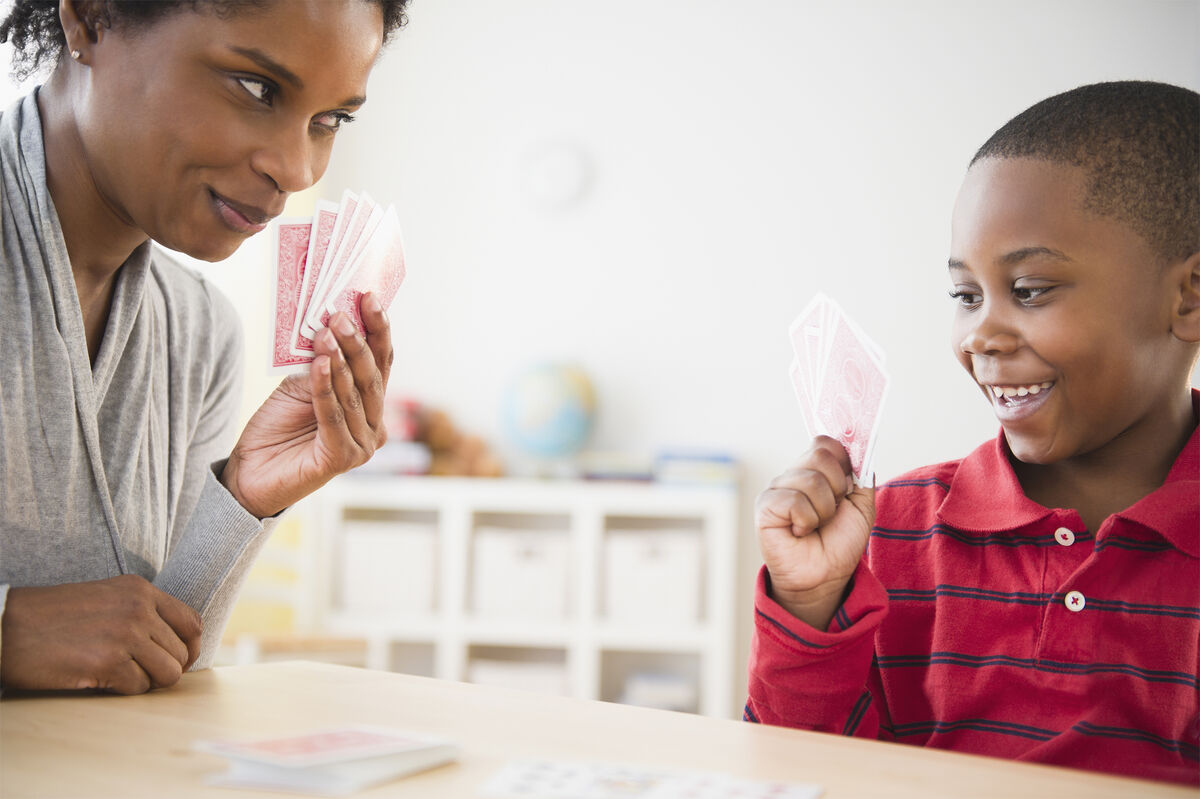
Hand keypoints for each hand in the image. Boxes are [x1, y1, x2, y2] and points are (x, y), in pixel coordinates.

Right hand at [0, 575, 201, 693]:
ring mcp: (125, 634)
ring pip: (168, 674)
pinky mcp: (108, 662)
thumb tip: (178, 644)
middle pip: (182, 653)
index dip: (191, 648)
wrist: (7, 626)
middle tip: (138, 673)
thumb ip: (142, 613)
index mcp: (140, 590)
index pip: (192, 623)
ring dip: (147, 682)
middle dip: (165, 670)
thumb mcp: (107, 598)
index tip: (178, 661)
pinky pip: (138, 688)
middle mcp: (138, 608)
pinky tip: (99, 679)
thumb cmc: (54, 617)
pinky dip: (122, 690)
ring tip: (120, 675)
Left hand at [221, 294, 392, 518]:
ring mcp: (363, 445)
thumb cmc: (278, 429)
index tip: (368, 297)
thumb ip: (321, 362)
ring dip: (340, 359)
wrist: (251, 473)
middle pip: (372, 376)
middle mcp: (374, 425)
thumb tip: (330, 323)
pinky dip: (326, 388)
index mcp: (370, 405)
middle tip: (340, 314)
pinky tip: (318, 364)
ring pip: (355, 393)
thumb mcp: (299, 385)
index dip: (378, 329)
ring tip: (325, 331)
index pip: (381, 362)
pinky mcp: (343, 458)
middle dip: (358, 341)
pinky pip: (334, 415)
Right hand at [755, 435, 874, 629]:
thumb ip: (863, 477)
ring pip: (811, 480)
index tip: (846, 488)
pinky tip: (799, 532)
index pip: (825, 442)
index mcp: (814, 471)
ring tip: (815, 526)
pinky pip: (794, 500)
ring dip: (823, 510)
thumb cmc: (839, 543)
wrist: (825, 576)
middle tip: (831, 511)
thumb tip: (861, 452)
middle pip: (820, 454)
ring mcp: (777, 489)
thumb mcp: (862, 506)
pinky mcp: (765, 506)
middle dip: (837, 487)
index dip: (842, 461)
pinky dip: (806, 520)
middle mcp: (793, 474)